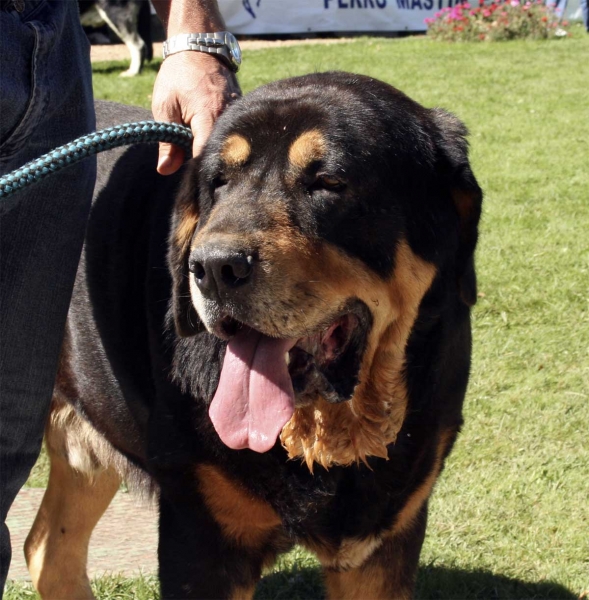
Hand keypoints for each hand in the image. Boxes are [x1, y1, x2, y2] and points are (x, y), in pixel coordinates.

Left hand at [152, 51, 240, 174]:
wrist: (200, 46)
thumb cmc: (178, 74)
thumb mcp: (165, 106)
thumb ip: (167, 141)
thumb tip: (165, 170)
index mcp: (209, 116)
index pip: (205, 156)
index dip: (198, 174)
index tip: (191, 188)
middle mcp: (229, 118)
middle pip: (221, 156)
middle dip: (208, 169)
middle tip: (197, 185)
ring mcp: (239, 117)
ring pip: (229, 148)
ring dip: (218, 158)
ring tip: (207, 167)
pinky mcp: (242, 115)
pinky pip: (234, 138)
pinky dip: (224, 146)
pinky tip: (217, 152)